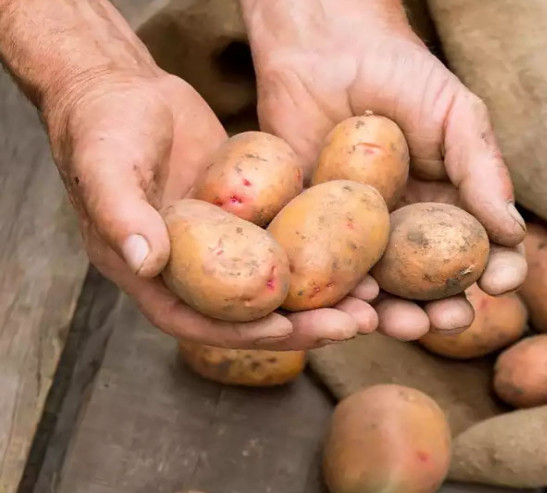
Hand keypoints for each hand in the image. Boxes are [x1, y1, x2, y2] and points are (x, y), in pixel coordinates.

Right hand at [45, 72, 376, 349]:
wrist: (124, 86)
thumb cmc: (101, 126)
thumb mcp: (104, 166)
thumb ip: (122, 214)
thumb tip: (148, 263)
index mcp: (152, 273)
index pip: (198, 321)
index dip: (245, 333)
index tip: (292, 330)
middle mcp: (191, 267)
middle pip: (251, 311)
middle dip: (305, 323)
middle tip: (356, 323)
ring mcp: (224, 242)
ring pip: (278, 280)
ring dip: (324, 294)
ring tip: (374, 297)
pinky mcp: (248, 213)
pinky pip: (288, 237)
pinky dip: (322, 249)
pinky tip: (365, 251)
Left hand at [242, 0, 527, 339]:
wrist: (326, 46)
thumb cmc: (401, 73)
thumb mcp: (457, 116)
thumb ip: (484, 172)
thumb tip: (513, 233)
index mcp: (446, 206)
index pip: (477, 251)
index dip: (496, 273)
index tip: (503, 283)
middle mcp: (404, 228)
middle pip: (427, 286)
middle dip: (442, 312)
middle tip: (448, 320)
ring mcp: (358, 233)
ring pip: (379, 291)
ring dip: (394, 316)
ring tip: (402, 323)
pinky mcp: (313, 230)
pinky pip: (328, 272)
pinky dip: (342, 296)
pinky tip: (356, 303)